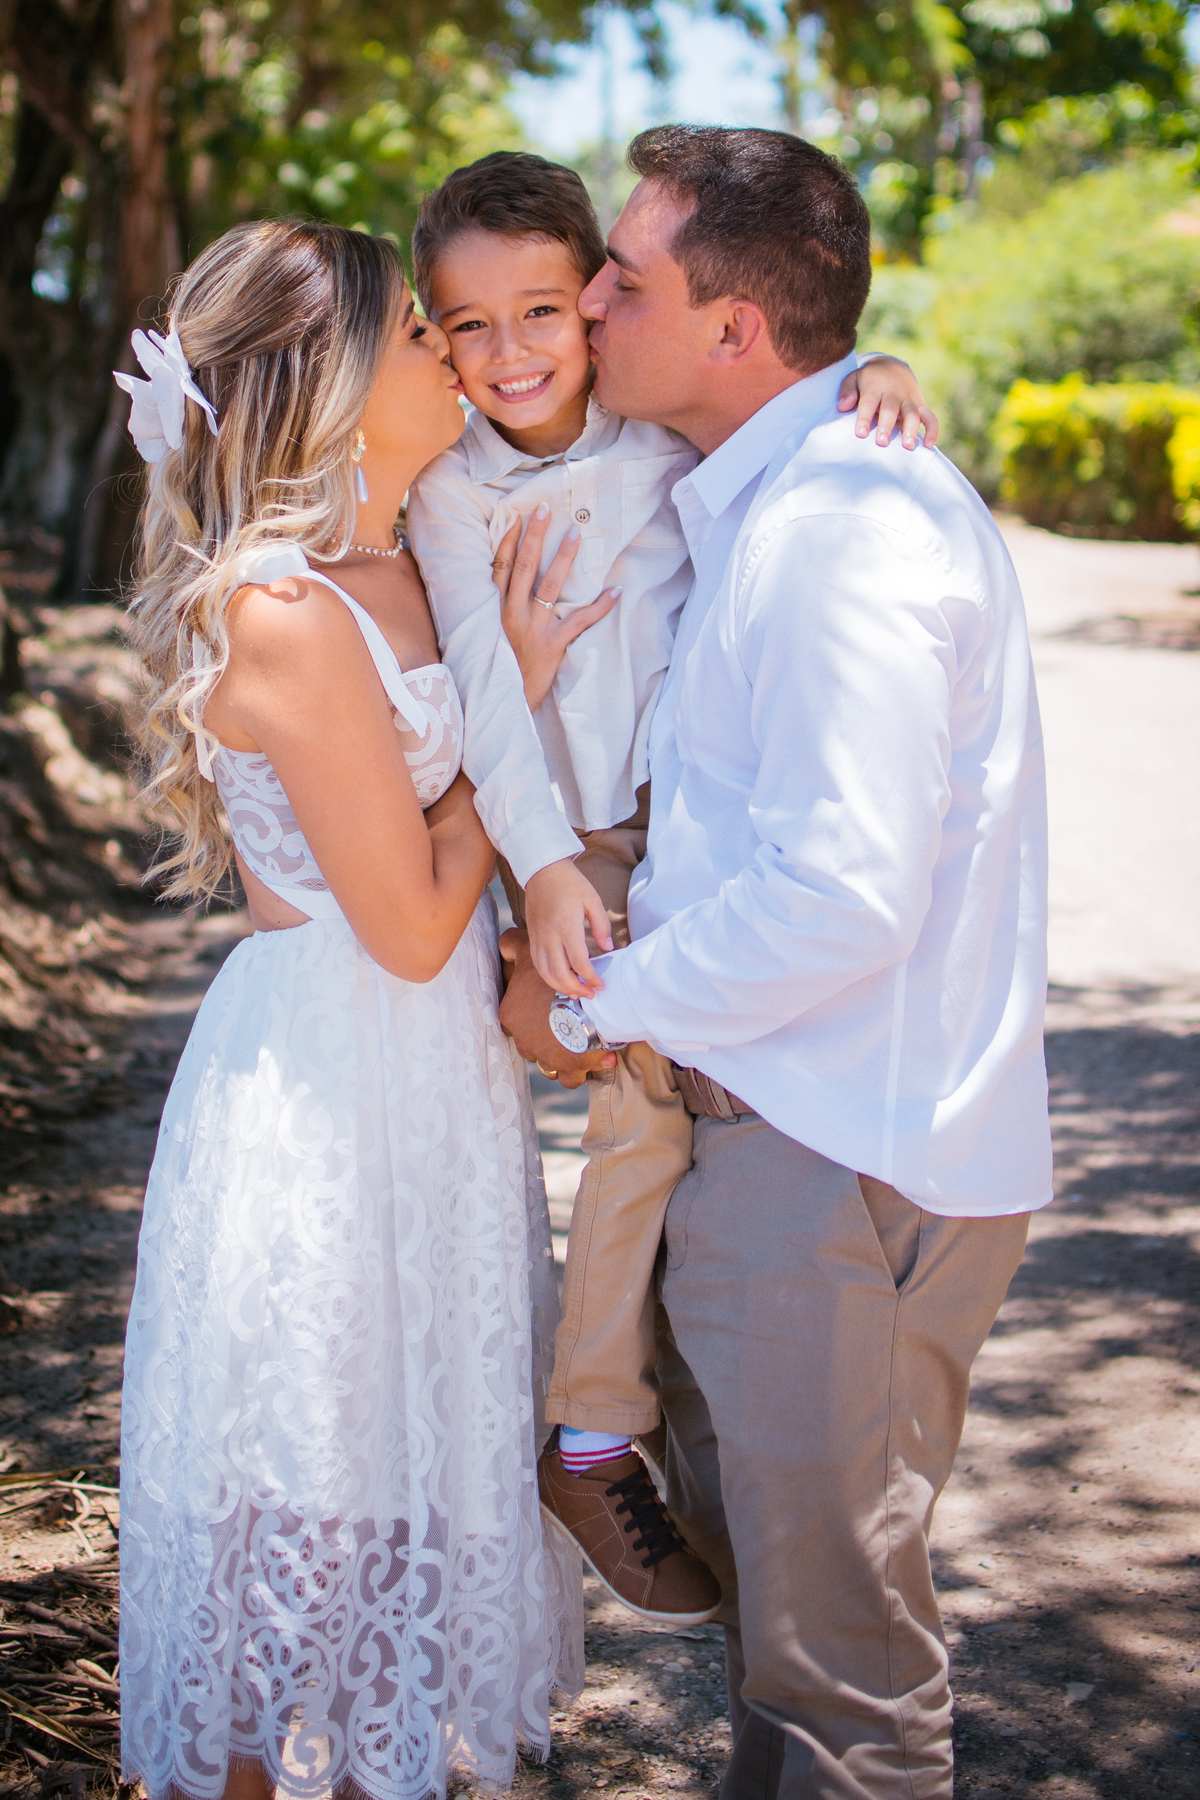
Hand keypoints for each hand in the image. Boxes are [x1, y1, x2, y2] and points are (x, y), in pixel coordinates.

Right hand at [492, 503, 621, 710]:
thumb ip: (488, 615)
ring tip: (575, 534)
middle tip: (545, 509)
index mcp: (492, 611)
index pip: (499, 567)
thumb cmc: (494, 672)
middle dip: (534, 535)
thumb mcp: (482, 640)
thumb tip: (491, 591)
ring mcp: (533, 628)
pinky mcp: (552, 645)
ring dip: (564, 558)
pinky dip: (600, 606)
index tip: (515, 517)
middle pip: (523, 566)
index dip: (507, 540)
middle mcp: (511, 614)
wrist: (502, 706)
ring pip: (550, 585)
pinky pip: (580, 621)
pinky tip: (615, 591)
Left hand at [498, 929, 616, 1088]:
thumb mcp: (528, 953)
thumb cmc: (555, 979)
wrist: (587, 1003)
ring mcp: (544, 1058)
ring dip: (561, 1055)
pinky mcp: (567, 1070)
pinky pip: (568, 1079)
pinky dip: (579, 1071)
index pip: (513, 1020)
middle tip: (565, 1024)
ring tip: (580, 1043)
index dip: (531, 1014)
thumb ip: (511, 947)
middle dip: (544, 1037)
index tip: (547, 1008)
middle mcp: (523, 1041)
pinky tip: (593, 1058)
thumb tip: (505, 946)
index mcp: (510, 1017)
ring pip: (548, 1062)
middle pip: (530, 1043)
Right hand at [525, 857, 612, 997]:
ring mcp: (538, 938)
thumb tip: (608, 948)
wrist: (542, 871)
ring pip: (545, 972)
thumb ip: (602, 926)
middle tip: (590, 994)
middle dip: (576, 989)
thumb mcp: (592, 900)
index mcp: (567, 927)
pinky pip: (537, 964)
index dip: (591, 978)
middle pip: (560, 974)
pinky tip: (560, 980)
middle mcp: (550, 936)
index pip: (579, 962)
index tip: (601, 985)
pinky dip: (548, 977)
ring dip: (560, 987)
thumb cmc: (570, 883)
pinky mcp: (532, 937)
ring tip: (576, 993)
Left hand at [837, 355, 938, 449]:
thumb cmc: (869, 379)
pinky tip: (928, 445)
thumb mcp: (854, 378)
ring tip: (908, 446)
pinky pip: (930, 417)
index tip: (861, 433)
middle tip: (882, 442)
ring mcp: (909, 400)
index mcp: (875, 387)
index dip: (865, 417)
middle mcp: (894, 394)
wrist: (893, 367)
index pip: (869, 402)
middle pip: (891, 409)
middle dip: (887, 425)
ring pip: (912, 414)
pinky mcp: (920, 405)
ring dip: (911, 429)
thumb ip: (847, 391)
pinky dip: (932, 430)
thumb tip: (843, 406)